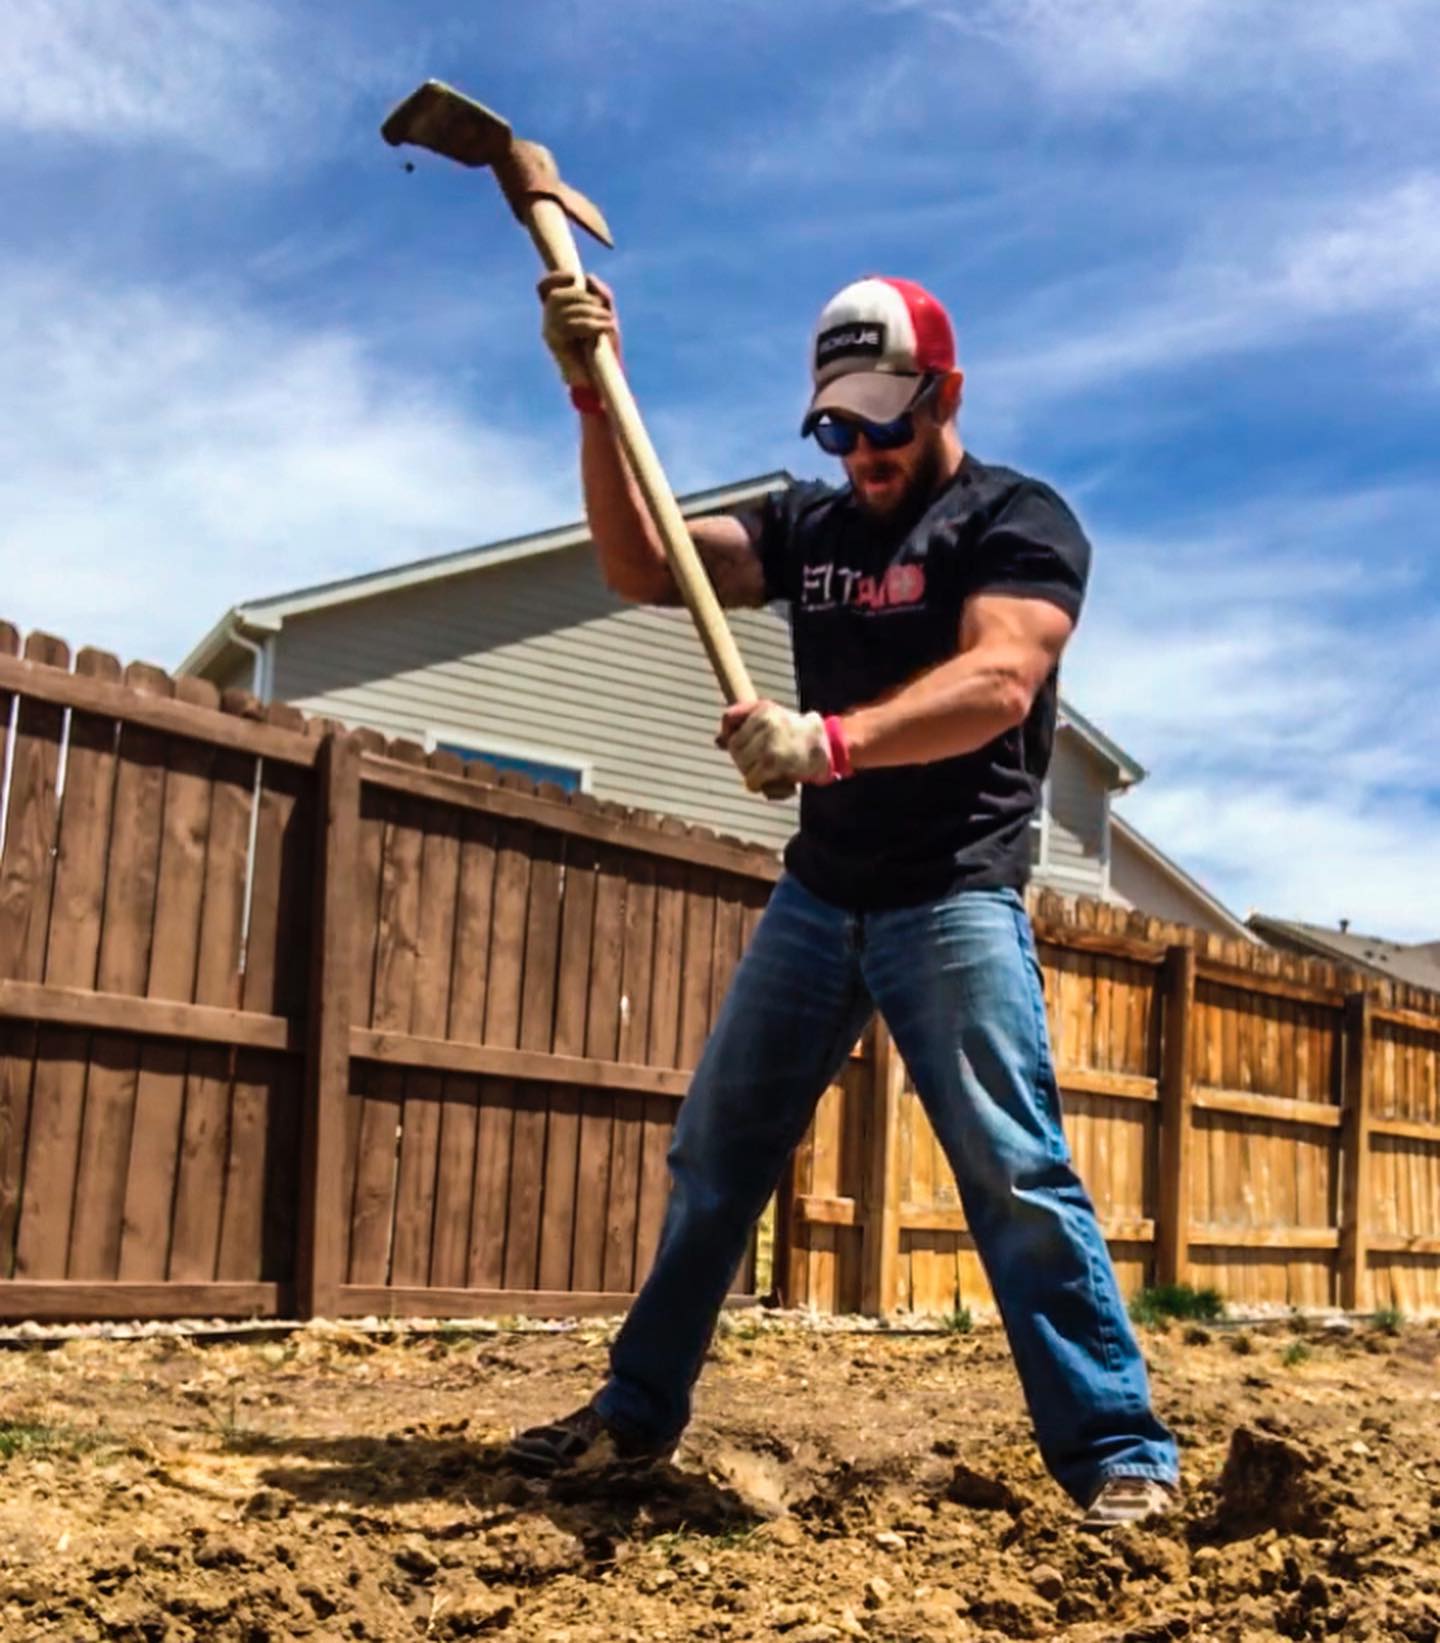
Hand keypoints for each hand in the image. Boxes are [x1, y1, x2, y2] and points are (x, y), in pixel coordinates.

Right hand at [538, 272, 619, 388]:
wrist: (600, 379)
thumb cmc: (604, 347)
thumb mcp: (605, 315)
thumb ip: (601, 294)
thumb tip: (589, 278)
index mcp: (558, 310)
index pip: (544, 286)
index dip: (556, 277)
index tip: (575, 277)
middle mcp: (548, 319)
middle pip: (557, 295)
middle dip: (583, 298)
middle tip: (605, 310)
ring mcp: (549, 331)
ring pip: (565, 309)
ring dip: (592, 312)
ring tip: (610, 322)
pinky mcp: (554, 343)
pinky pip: (570, 325)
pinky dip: (591, 324)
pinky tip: (605, 328)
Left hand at [719, 700, 834, 791]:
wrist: (826, 747)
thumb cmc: (796, 736)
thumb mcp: (772, 722)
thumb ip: (744, 728)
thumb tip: (718, 741)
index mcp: (763, 708)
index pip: (728, 718)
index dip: (728, 734)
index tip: (737, 743)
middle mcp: (765, 720)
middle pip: (733, 745)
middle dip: (742, 758)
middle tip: (760, 763)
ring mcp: (769, 740)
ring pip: (741, 764)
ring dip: (751, 773)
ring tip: (769, 771)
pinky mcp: (774, 761)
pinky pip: (751, 779)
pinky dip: (758, 785)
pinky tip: (775, 781)